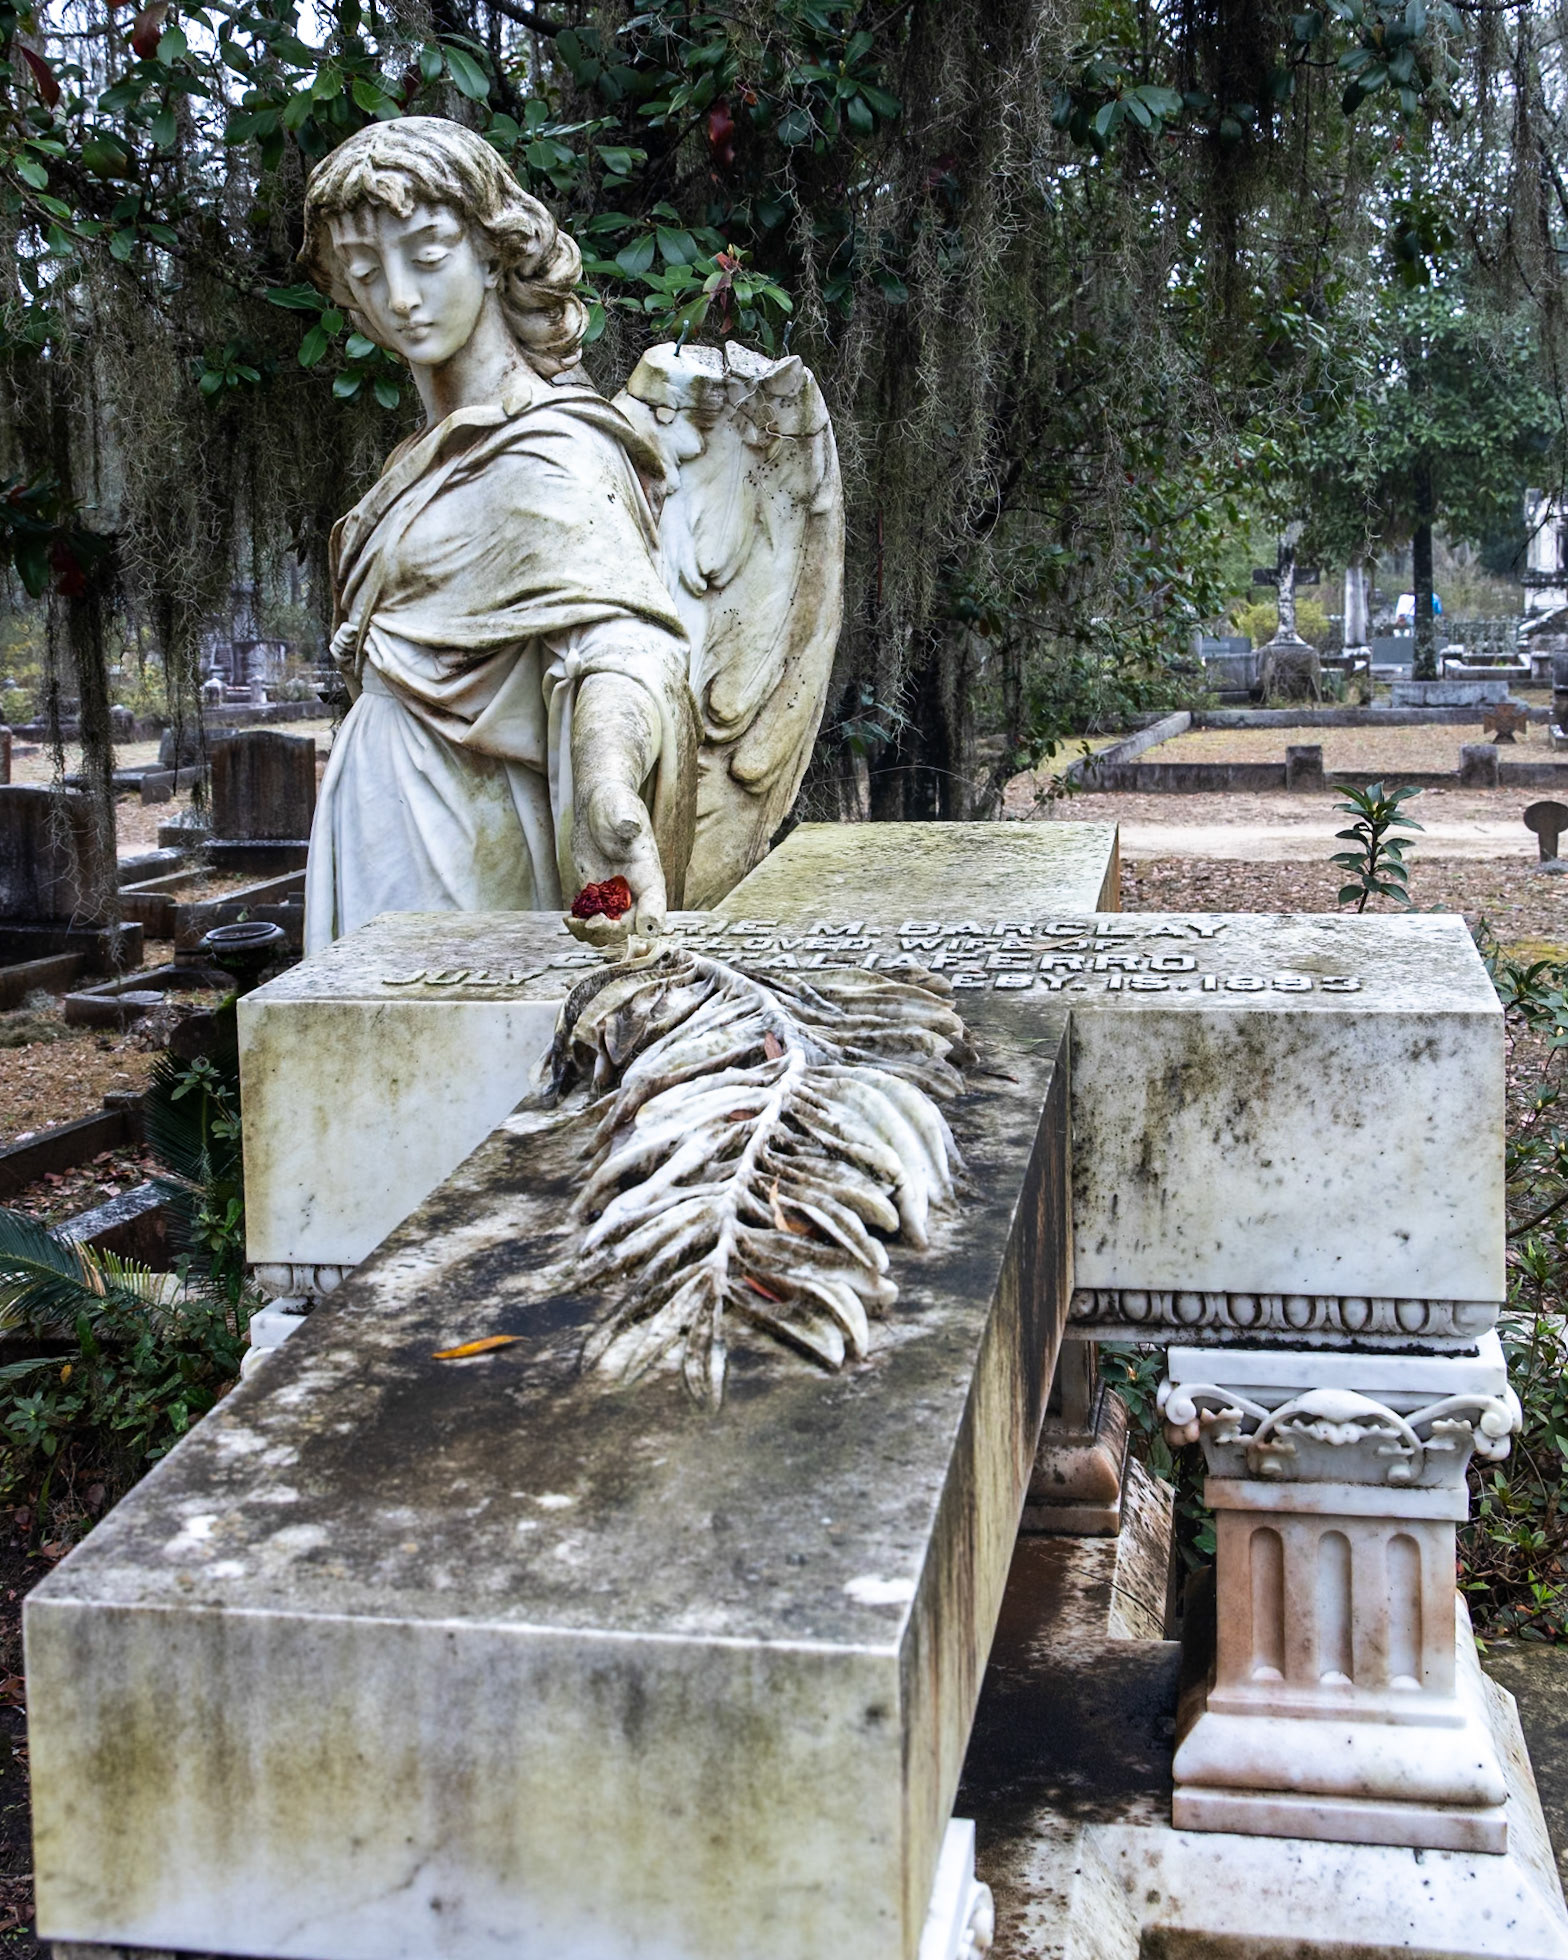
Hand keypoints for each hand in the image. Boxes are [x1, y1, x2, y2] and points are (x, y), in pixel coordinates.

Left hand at [569, 674, 666, 943]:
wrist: (598, 803)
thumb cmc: (614, 803)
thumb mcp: (620, 809)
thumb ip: (625, 821)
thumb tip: (628, 826)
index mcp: (649, 874)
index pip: (656, 907)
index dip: (648, 922)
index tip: (632, 925)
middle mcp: (635, 890)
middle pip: (631, 927)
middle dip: (612, 931)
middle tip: (590, 922)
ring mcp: (615, 894)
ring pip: (611, 930)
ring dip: (593, 934)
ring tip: (574, 923)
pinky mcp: (596, 893)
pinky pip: (592, 920)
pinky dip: (581, 926)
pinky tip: (568, 919)